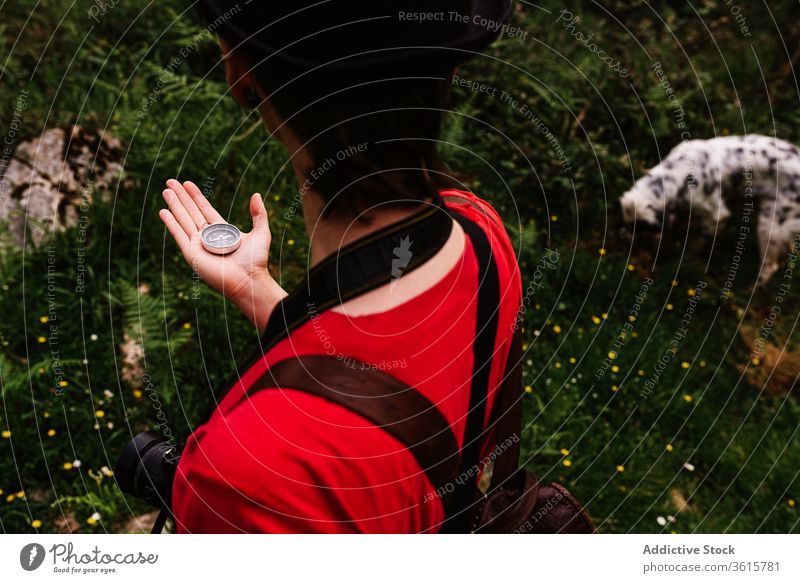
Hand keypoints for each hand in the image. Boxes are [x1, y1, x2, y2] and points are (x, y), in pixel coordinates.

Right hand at [158, 179, 286, 332]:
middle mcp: (208, 237)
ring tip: (166, 190)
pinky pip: (179, 235)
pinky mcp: (192, 254)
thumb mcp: (262, 233)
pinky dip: (171, 223)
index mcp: (221, 231)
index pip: (205, 209)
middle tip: (170, 181)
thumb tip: (256, 194)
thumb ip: (259, 214)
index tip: (187, 183)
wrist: (248, 281)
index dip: (196, 196)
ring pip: (183, 219)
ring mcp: (198, 245)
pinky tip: (163, 211)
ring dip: (174, 205)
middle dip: (181, 196)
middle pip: (191, 211)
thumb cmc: (256, 261)